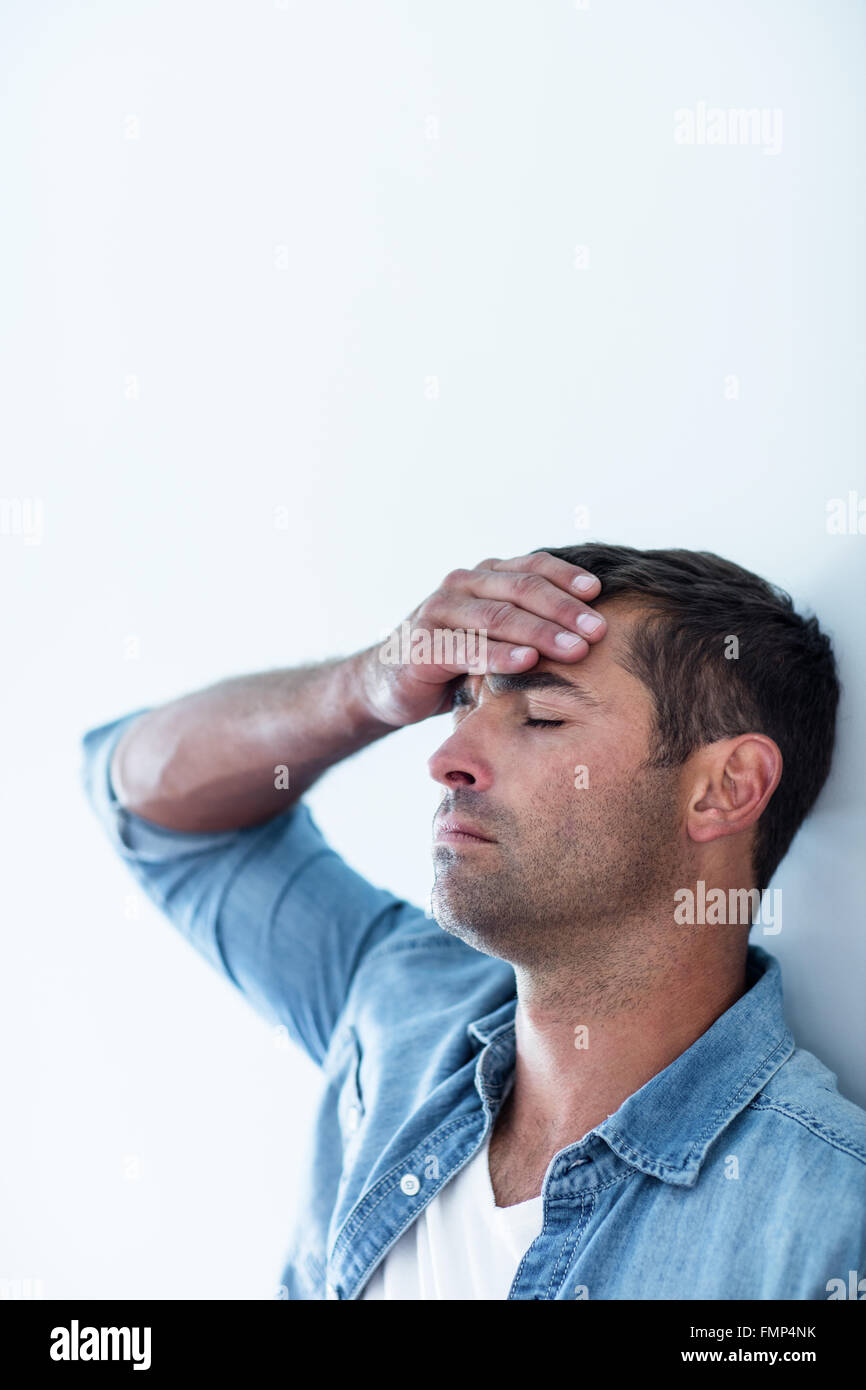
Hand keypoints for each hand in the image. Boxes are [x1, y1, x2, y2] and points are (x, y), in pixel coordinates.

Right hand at [359, 551, 605, 726]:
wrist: (391, 681)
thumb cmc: (456, 656)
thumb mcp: (494, 632)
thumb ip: (528, 620)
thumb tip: (593, 625)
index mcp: (484, 575)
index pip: (533, 567)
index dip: (568, 578)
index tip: (600, 595)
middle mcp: (461, 585)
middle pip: (522, 589)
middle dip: (565, 610)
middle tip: (598, 630)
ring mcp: (438, 612)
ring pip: (498, 616)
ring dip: (541, 632)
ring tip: (575, 648)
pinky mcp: (422, 645)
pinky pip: (467, 648)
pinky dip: (499, 655)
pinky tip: (528, 662)